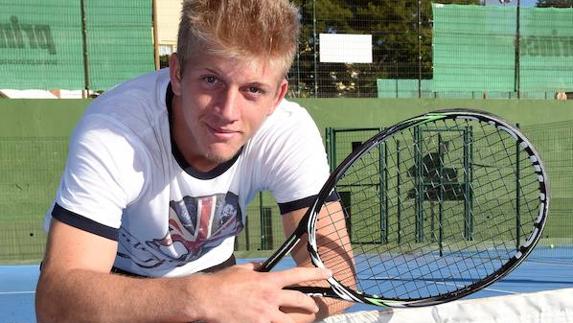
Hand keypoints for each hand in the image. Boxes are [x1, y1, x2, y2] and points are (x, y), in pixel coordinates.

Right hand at [188, 262, 331, 322]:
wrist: (207, 299)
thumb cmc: (222, 283)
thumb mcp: (242, 269)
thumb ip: (256, 268)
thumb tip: (263, 267)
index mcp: (268, 281)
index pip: (298, 275)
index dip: (316, 274)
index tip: (328, 273)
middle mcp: (271, 298)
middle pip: (301, 301)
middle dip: (311, 304)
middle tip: (314, 306)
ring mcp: (265, 315)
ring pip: (291, 321)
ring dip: (299, 321)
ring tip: (303, 321)